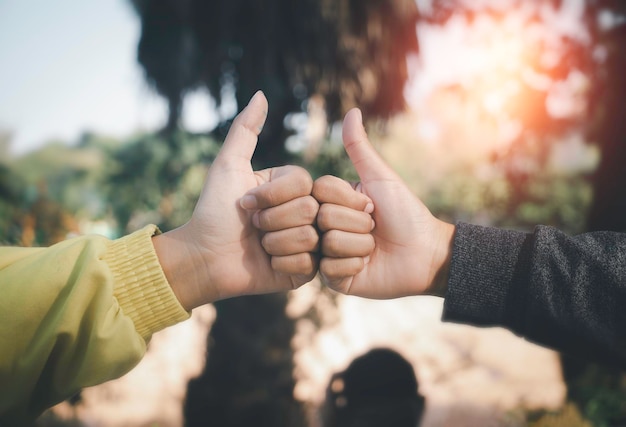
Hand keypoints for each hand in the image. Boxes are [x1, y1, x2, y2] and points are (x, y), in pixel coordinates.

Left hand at [153, 91, 318, 309]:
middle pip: (309, 209)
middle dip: (271, 220)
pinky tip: (268, 263)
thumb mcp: (228, 166)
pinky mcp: (305, 269)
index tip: (245, 203)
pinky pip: (307, 263)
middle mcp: (304, 211)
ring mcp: (307, 241)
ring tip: (259, 245)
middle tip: (252, 227)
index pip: (303, 182)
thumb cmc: (214, 210)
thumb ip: (245, 129)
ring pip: (310, 237)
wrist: (204, 257)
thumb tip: (261, 94)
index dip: (271, 195)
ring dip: (274, 242)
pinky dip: (282, 263)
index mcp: (291, 187)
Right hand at [313, 108, 455, 298]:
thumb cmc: (406, 213)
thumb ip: (360, 148)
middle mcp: (323, 225)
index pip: (320, 192)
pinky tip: (366, 266)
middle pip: (322, 217)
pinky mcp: (333, 277)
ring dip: (359, 246)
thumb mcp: (381, 178)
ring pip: (328, 243)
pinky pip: (331, 268)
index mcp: (332, 201)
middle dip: (357, 224)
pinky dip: (354, 265)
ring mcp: (326, 252)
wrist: (426, 254)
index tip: (371, 206)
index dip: (349, 200)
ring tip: (373, 248)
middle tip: (374, 229)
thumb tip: (352, 111)